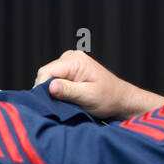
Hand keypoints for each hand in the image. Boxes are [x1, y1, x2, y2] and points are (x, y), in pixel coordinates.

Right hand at [34, 51, 163, 120]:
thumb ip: (68, 91)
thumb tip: (49, 87)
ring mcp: (69, 62)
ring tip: (63, 102)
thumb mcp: (88, 96)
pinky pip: (54, 79)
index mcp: (75, 60)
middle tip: (55, 106)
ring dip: (51, 91)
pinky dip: (55, 90)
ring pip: (48, 77)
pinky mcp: (69, 70)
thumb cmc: (108, 98)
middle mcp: (70, 57)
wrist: (120, 99)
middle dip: (46, 90)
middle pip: (45, 74)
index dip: (42, 88)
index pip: (46, 72)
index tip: (45, 104)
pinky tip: (64, 98)